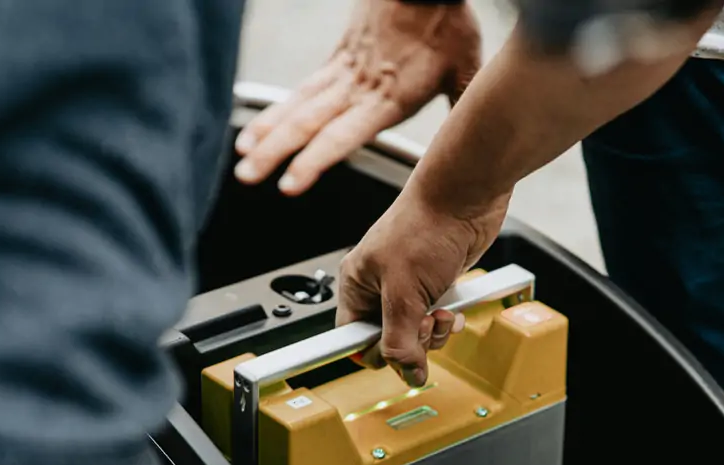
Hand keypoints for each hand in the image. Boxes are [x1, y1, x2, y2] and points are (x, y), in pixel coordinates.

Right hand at [233, 0, 480, 194]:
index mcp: (390, 96)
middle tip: (247, 177)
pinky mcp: (339, 59)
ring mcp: (345, 71)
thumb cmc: (447, 22)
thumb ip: (464, 108)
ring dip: (268, 134)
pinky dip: (276, 110)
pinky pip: (302, 89)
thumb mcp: (466, 70)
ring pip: (298, 106)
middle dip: (276, 154)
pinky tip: (257, 128)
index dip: (314, 160)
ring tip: (242, 159)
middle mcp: (360, 87)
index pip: (342, 134)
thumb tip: (481, 144)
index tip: (290, 184)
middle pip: (309, 123)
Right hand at [336, 186, 508, 386]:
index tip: (396, 357)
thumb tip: (406, 374)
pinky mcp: (436, 283)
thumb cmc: (427, 226)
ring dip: (434, 332)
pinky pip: (437, 318)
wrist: (466, 197)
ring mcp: (409, 285)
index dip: (375, 352)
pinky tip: (454, 309)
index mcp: (357, 284)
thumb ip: (401, 340)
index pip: (353, 338)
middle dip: (413, 340)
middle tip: (426, 322)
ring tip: (443, 313)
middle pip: (389, 340)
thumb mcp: (405, 293)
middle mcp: (379, 286)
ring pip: (416, 332)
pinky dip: (448, 320)